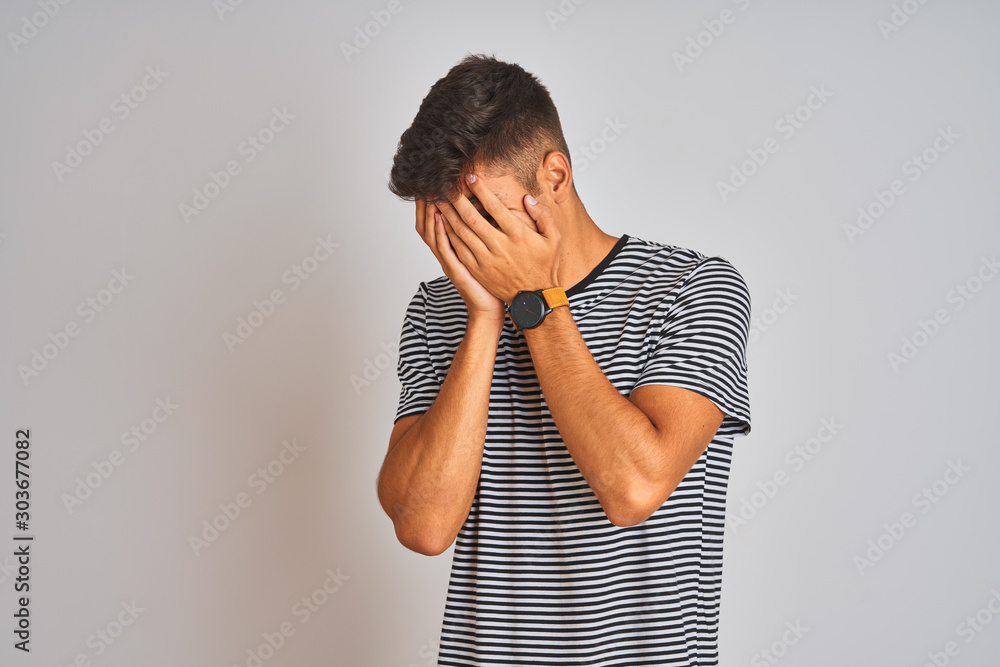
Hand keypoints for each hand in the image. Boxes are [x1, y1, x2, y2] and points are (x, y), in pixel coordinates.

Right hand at [414, 198, 505, 324]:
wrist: (490, 309)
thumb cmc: (489, 283)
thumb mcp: (481, 254)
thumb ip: (479, 234)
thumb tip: (485, 210)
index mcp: (451, 250)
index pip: (433, 224)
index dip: (428, 206)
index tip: (430, 187)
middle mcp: (446, 255)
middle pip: (426, 227)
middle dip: (423, 207)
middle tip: (423, 187)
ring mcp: (449, 263)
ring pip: (432, 235)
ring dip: (430, 215)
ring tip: (429, 196)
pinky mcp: (456, 270)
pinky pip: (444, 249)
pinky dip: (440, 233)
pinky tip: (440, 218)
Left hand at [435, 174, 560, 304]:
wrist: (534, 298)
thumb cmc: (544, 265)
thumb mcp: (554, 239)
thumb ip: (543, 215)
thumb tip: (527, 198)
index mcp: (518, 236)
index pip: (495, 208)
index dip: (480, 191)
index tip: (470, 178)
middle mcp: (500, 247)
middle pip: (472, 218)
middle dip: (457, 200)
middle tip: (446, 186)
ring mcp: (486, 260)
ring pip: (462, 233)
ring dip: (448, 215)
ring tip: (439, 200)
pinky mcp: (477, 270)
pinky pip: (459, 249)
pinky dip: (448, 234)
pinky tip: (442, 223)